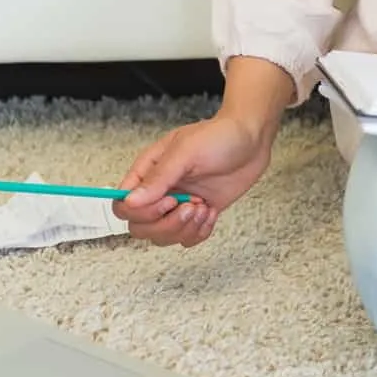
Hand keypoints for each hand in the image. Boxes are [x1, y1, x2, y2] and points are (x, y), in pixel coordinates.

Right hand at [111, 114, 273, 247]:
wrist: (252, 139)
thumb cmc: (218, 137)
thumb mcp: (186, 151)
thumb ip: (158, 178)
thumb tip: (129, 201)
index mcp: (148, 172)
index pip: (123, 205)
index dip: (141, 212)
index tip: (168, 200)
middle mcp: (159, 191)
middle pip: (140, 228)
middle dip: (166, 224)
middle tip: (191, 206)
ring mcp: (178, 205)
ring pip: (163, 237)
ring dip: (185, 228)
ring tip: (204, 207)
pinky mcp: (198, 214)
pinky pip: (187, 239)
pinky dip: (199, 232)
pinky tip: (211, 212)